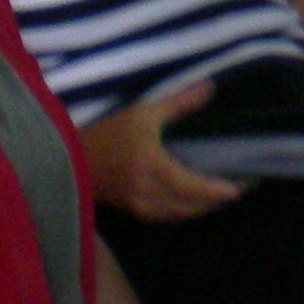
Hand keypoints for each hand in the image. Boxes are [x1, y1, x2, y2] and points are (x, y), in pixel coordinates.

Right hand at [77, 82, 241, 221]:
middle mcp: (147, 194)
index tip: (241, 187)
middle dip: (217, 200)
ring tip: (222, 195)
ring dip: (202, 208)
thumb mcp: (141, 111)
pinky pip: (165, 216)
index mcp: (152, 170)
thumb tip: (210, 87)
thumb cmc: (102, 131)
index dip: (219, 190)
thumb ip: (178, 102)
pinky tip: (193, 200)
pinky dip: (184, 210)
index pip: (194, 187)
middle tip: (241, 188)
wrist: (63, 155)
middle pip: (191, 206)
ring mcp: (137, 206)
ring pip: (179, 214)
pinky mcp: (130, 209)